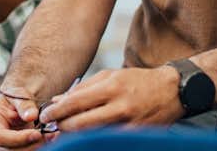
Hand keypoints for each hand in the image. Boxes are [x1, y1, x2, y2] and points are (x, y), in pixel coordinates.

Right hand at [0, 93, 47, 149]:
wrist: (17, 107)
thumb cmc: (15, 99)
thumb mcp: (19, 95)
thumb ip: (24, 105)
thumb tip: (31, 116)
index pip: (0, 137)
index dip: (19, 138)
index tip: (37, 133)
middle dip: (31, 145)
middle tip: (49, 135)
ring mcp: (1, 150)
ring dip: (36, 148)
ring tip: (50, 136)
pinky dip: (37, 148)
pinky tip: (47, 140)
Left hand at [38, 66, 183, 130]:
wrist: (170, 91)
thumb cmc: (136, 81)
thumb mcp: (108, 76)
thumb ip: (83, 88)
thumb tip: (59, 99)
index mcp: (110, 88)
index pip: (76, 102)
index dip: (57, 111)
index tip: (45, 115)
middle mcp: (119, 107)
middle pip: (82, 123)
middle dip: (62, 126)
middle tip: (50, 126)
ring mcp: (129, 125)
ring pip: (94, 135)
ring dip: (75, 136)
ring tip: (63, 133)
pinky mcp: (137, 136)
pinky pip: (110, 140)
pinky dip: (94, 139)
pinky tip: (85, 137)